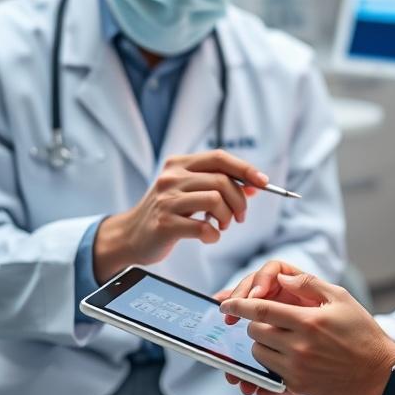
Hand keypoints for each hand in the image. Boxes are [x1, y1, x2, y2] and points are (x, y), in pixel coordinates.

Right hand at [93, 150, 266, 281]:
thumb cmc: (166, 213)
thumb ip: (218, 185)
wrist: (130, 236)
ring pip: (215, 200)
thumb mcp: (189, 192)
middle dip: (239, 201)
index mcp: (179, 164)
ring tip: (223, 226)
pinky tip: (209, 236)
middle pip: (222, 181)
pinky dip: (214, 234)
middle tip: (239, 217)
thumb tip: (254, 185)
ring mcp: (166, 199)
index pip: (219, 157)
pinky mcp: (165, 223)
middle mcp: (171, 177)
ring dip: (228, 217)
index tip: (264, 183)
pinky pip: (203, 227)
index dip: (246, 169)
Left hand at [220, 272, 394, 394]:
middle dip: (255, 323)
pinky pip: (269, 374)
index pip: (262, 309)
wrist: (378, 372)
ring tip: (280, 339)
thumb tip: (282, 277)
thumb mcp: (340, 298)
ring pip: (258, 354)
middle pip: (255, 332)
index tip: (225, 304)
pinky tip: (285, 356)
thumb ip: (308, 284)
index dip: (239, 304)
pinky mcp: (298, 386)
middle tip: (269, 321)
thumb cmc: (361, 331)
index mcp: (308, 320)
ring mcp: (297, 369)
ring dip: (262, 344)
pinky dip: (271, 363)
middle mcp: (300, 346)